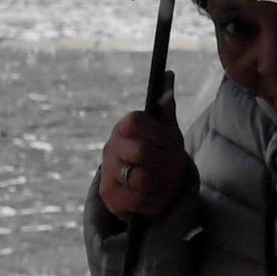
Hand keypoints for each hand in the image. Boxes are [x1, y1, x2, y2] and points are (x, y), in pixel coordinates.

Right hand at [97, 77, 189, 220]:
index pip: (136, 121)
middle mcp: (111, 146)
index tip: (168, 139)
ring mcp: (108, 170)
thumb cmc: (161, 153)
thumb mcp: (168, 131)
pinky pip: (139, 199)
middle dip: (163, 161)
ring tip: (161, 181)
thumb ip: (166, 108)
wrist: (154, 186)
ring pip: (142, 178)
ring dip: (160, 182)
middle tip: (168, 164)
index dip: (156, 132)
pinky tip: (151, 196)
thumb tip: (168, 75)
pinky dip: (152, 200)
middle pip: (143, 152)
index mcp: (125, 127)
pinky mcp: (109, 195)